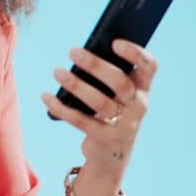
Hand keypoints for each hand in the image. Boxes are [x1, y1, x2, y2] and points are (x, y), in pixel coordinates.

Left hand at [40, 40, 158, 183]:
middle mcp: (138, 106)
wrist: (111, 152)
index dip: (135, 53)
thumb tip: (79, 55)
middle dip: (96, 66)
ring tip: (57, 72)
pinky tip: (46, 97)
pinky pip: (81, 121)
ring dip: (76, 85)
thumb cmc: (110, 110)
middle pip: (120, 82)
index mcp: (142, 88)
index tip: (115, 42)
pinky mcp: (105, 138)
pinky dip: (61, 108)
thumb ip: (105, 75)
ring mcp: (124, 124)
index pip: (149, 66)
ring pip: (100, 102)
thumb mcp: (114, 93)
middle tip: (73, 51)